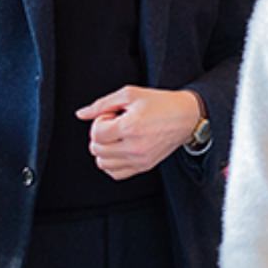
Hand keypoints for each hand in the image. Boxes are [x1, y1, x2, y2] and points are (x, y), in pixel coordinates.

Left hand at [77, 86, 202, 178]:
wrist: (187, 116)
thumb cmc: (161, 103)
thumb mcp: (130, 94)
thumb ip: (101, 104)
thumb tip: (81, 114)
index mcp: (130, 127)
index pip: (96, 133)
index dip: (100, 121)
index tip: (112, 116)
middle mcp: (135, 147)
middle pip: (96, 149)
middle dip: (101, 135)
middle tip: (116, 125)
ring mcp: (140, 159)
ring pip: (102, 163)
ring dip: (104, 150)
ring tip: (118, 138)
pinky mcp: (144, 166)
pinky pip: (115, 174)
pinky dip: (112, 163)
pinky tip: (119, 150)